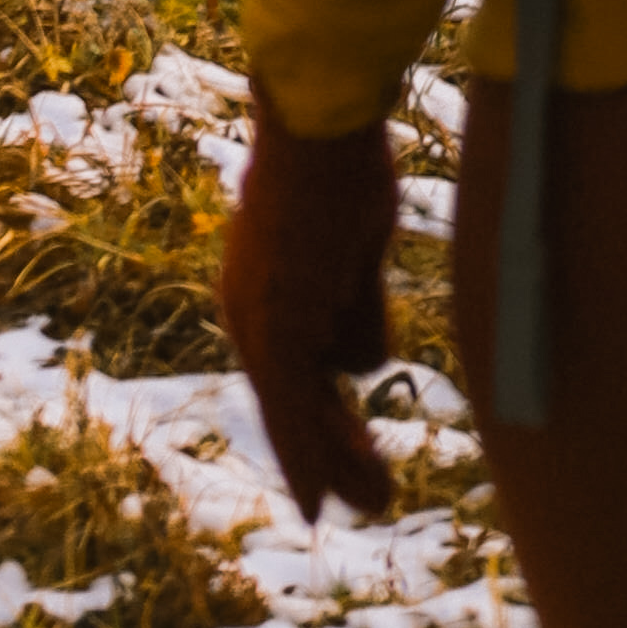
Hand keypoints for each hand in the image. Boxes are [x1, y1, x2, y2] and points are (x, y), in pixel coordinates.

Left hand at [221, 101, 400, 519]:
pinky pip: (296, 413)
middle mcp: (248, 311)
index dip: (313, 423)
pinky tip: (319, 504)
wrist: (321, 123)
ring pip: (302, 418)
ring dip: (343, 460)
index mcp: (261, 287)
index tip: (342, 461)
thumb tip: (359, 362)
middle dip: (335, 452)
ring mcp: (259, 322)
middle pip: (293, 403)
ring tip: (378, 498)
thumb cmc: (342, 165)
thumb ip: (352, 301)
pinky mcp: (277, 328)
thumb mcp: (353, 249)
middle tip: (373, 497)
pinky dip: (309, 461)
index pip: (288, 373)